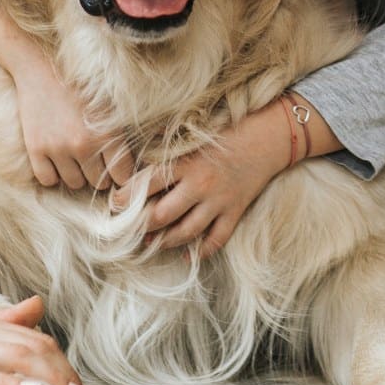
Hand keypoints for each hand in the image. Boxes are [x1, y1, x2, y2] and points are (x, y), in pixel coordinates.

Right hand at [0, 6, 133, 190]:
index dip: (123, 175)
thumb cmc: (83, 83)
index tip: (119, 169)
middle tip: (97, 158)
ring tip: (78, 155)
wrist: (43, 66)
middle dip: (101, 173)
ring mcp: (57, 149)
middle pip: (99, 183)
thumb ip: (126, 129)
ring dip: (78, 173)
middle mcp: (83, 145)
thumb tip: (154, 145)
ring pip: (74, 183)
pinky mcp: (36, 150)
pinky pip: (48, 180)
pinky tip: (58, 158)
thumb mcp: (112, 103)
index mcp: (107, 134)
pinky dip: (54, 173)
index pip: (122, 176)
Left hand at [113, 100, 293, 259]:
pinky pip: (215, 240)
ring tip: (152, 243)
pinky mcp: (235, 211)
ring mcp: (219, 201)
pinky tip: (187, 254)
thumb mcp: (195, 132)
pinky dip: (200, 251)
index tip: (115, 204)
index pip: (148, 183)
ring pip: (185, 233)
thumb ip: (167, 141)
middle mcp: (200, 184)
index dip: (127, 197)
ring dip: (165, 241)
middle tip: (130, 230)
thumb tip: (137, 145)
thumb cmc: (229, 130)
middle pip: (161, 215)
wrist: (269, 136)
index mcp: (187, 162)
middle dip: (141, 226)